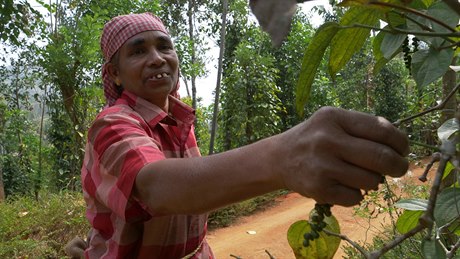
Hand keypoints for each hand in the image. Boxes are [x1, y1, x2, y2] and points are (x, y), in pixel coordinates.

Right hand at [275, 107, 408, 205]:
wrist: (279, 158)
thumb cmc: (314, 138)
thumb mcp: (333, 122)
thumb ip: (362, 127)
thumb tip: (399, 145)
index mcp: (334, 117)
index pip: (381, 129)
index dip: (400, 142)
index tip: (403, 150)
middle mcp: (327, 140)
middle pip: (381, 158)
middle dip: (398, 166)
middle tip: (399, 169)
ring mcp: (322, 166)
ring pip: (371, 181)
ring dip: (374, 181)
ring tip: (363, 176)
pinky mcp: (318, 189)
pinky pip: (355, 197)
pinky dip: (357, 194)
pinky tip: (345, 186)